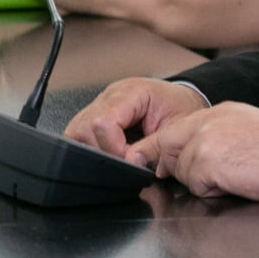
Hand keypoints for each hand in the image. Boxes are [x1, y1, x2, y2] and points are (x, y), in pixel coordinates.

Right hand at [64, 78, 207, 155]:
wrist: (182, 100)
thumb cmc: (181, 109)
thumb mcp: (175, 130)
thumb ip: (152, 148)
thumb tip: (131, 165)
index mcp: (131, 92)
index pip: (103, 122)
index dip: (114, 148)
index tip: (130, 160)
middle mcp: (110, 95)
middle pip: (84, 128)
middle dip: (103, 152)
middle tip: (125, 160)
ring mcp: (100, 103)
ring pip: (77, 131)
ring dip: (94, 150)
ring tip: (117, 156)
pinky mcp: (96, 114)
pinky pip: (80, 133)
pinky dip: (91, 147)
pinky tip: (109, 152)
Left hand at [149, 103, 258, 200]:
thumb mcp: (243, 128)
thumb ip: (214, 135)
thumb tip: (190, 156)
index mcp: (217, 112)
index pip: (175, 129)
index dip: (160, 148)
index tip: (146, 158)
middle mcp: (207, 121)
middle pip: (168, 145)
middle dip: (176, 166)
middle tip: (208, 174)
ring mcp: (204, 140)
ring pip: (183, 170)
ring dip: (203, 181)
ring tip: (233, 174)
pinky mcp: (206, 161)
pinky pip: (195, 185)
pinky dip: (212, 190)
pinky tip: (234, 180)